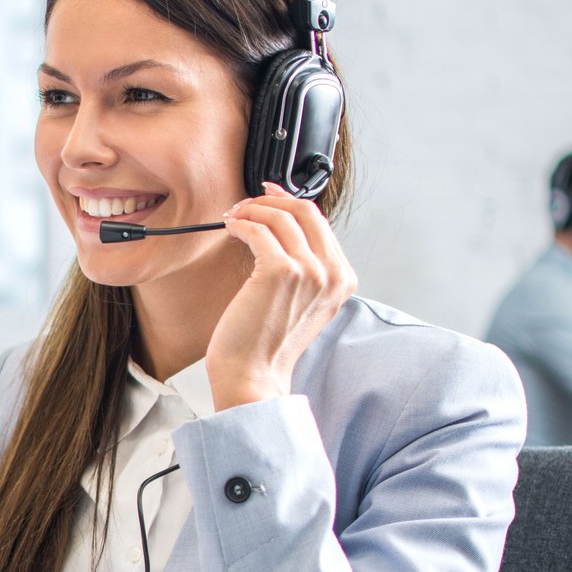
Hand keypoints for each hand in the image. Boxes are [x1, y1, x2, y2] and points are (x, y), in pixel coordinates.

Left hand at [209, 183, 357, 409]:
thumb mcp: (302, 301)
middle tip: (246, 205)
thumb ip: (306, 268)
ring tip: (234, 217)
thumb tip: (283, 226)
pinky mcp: (280, 271)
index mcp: (342, 279)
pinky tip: (230, 227)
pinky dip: (241, 223)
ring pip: (281, 217)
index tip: (268, 197)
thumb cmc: (267, 341)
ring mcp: (309, 271)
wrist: (253, 374)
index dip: (290, 203)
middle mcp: (331, 273)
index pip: (320, 223)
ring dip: (252, 210)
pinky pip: (258, 230)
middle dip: (272, 201)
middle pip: (306, 212)